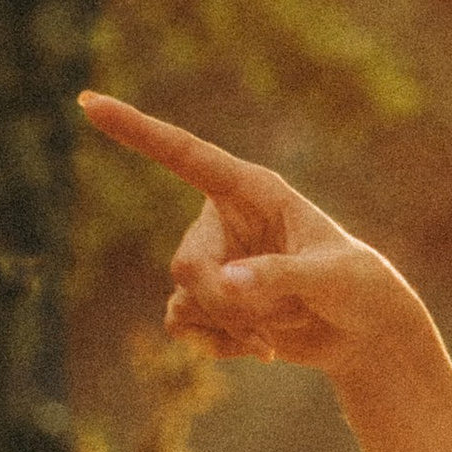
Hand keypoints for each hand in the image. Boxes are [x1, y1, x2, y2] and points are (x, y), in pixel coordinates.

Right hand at [77, 93, 412, 379]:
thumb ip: (280, 275)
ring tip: (281, 327)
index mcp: (251, 190)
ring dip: (232, 326)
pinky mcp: (210, 303)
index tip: (87, 102)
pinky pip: (184, 326)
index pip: (184, 154)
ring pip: (185, 299)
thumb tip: (227, 283)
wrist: (365, 334)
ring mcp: (214, 263)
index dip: (136, 130)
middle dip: (226, 303)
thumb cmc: (359, 287)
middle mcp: (222, 221)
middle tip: (275, 320)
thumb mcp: (331, 277)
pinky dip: (219, 346)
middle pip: (187, 264)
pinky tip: (262, 349)